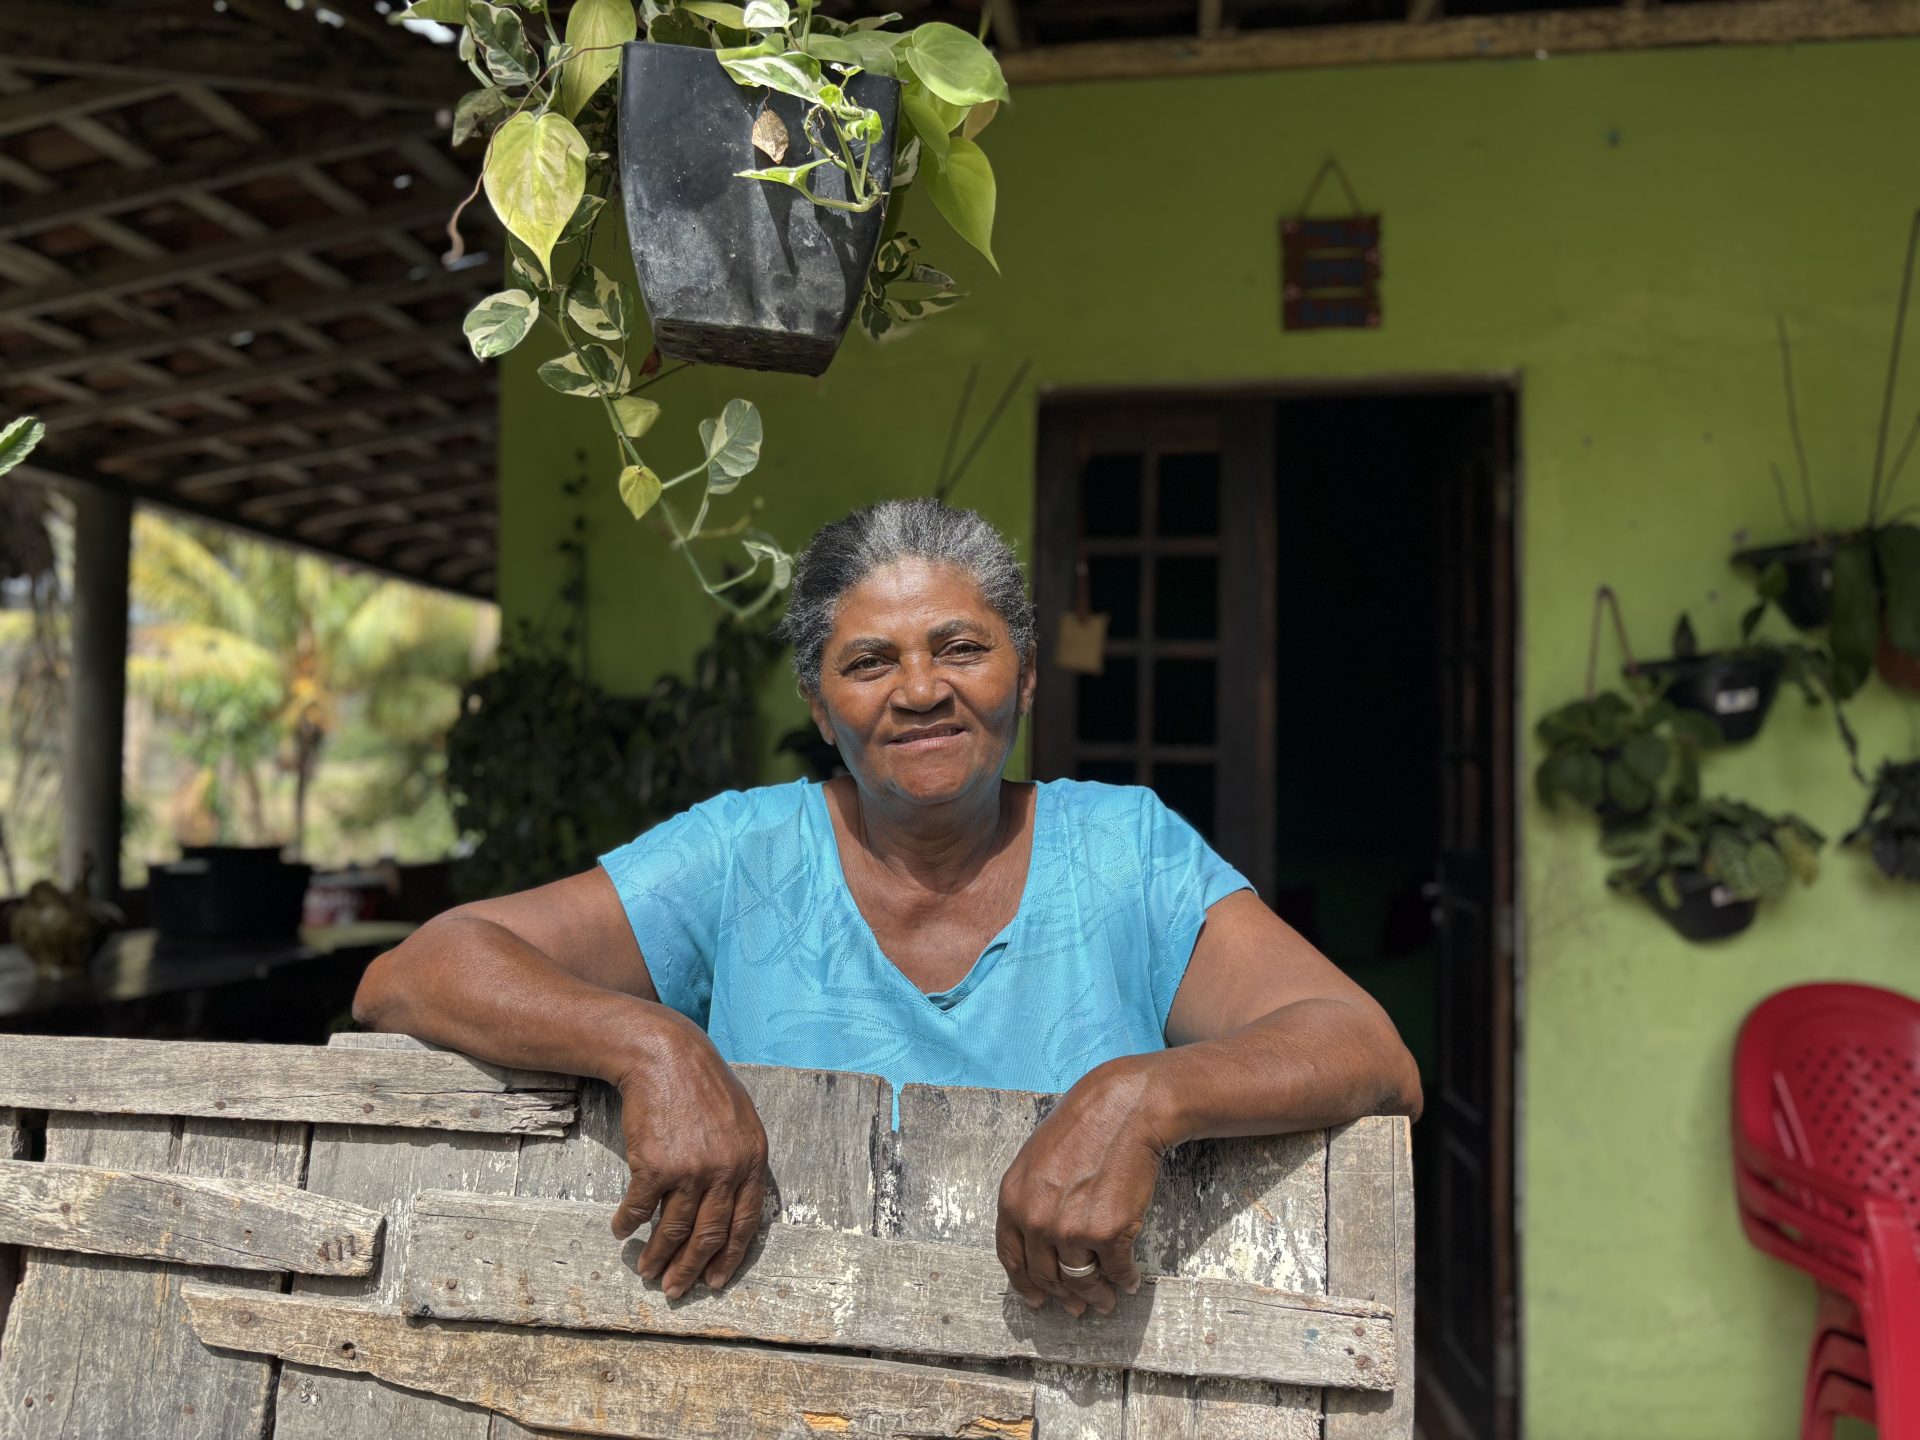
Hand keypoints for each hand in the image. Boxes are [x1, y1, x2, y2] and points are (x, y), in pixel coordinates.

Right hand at [610, 1010, 768, 1299]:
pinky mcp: (655, 1166)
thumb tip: (734, 1206)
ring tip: (647, 1272)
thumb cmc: (701, 1085)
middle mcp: (726, 1170)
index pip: (745, 1224)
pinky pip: (639, 1208)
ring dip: (658, 1256)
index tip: (715, 1281)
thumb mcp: (740, 1120)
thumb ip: (741, 1161)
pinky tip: (622, 1233)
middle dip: (691, 1269)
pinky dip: (628, 1225)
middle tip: (675, 1290)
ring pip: (674, 1230)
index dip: (729, 1257)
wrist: (665, 1056)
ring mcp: (691, 1170)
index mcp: (752, 1160)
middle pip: (709, 1235)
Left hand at [995, 1056, 1165, 1317]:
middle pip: (1047, 1276)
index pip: (1012, 1258)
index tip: (1038, 1300)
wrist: (1123, 1111)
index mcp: (1012, 1201)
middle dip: (1064, 1296)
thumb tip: (1040, 1244)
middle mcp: (1037, 1221)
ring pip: (1081, 1281)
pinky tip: (1130, 1280)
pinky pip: (1116, 1270)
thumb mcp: (1035, 1160)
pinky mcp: (1110, 1233)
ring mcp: (1073, 1230)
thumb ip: (1030, 1201)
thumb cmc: (1081, 1129)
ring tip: (1105, 1301)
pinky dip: (1125, 1280)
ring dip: (1095, 1296)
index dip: (1025, 1285)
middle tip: (1078, 1307)